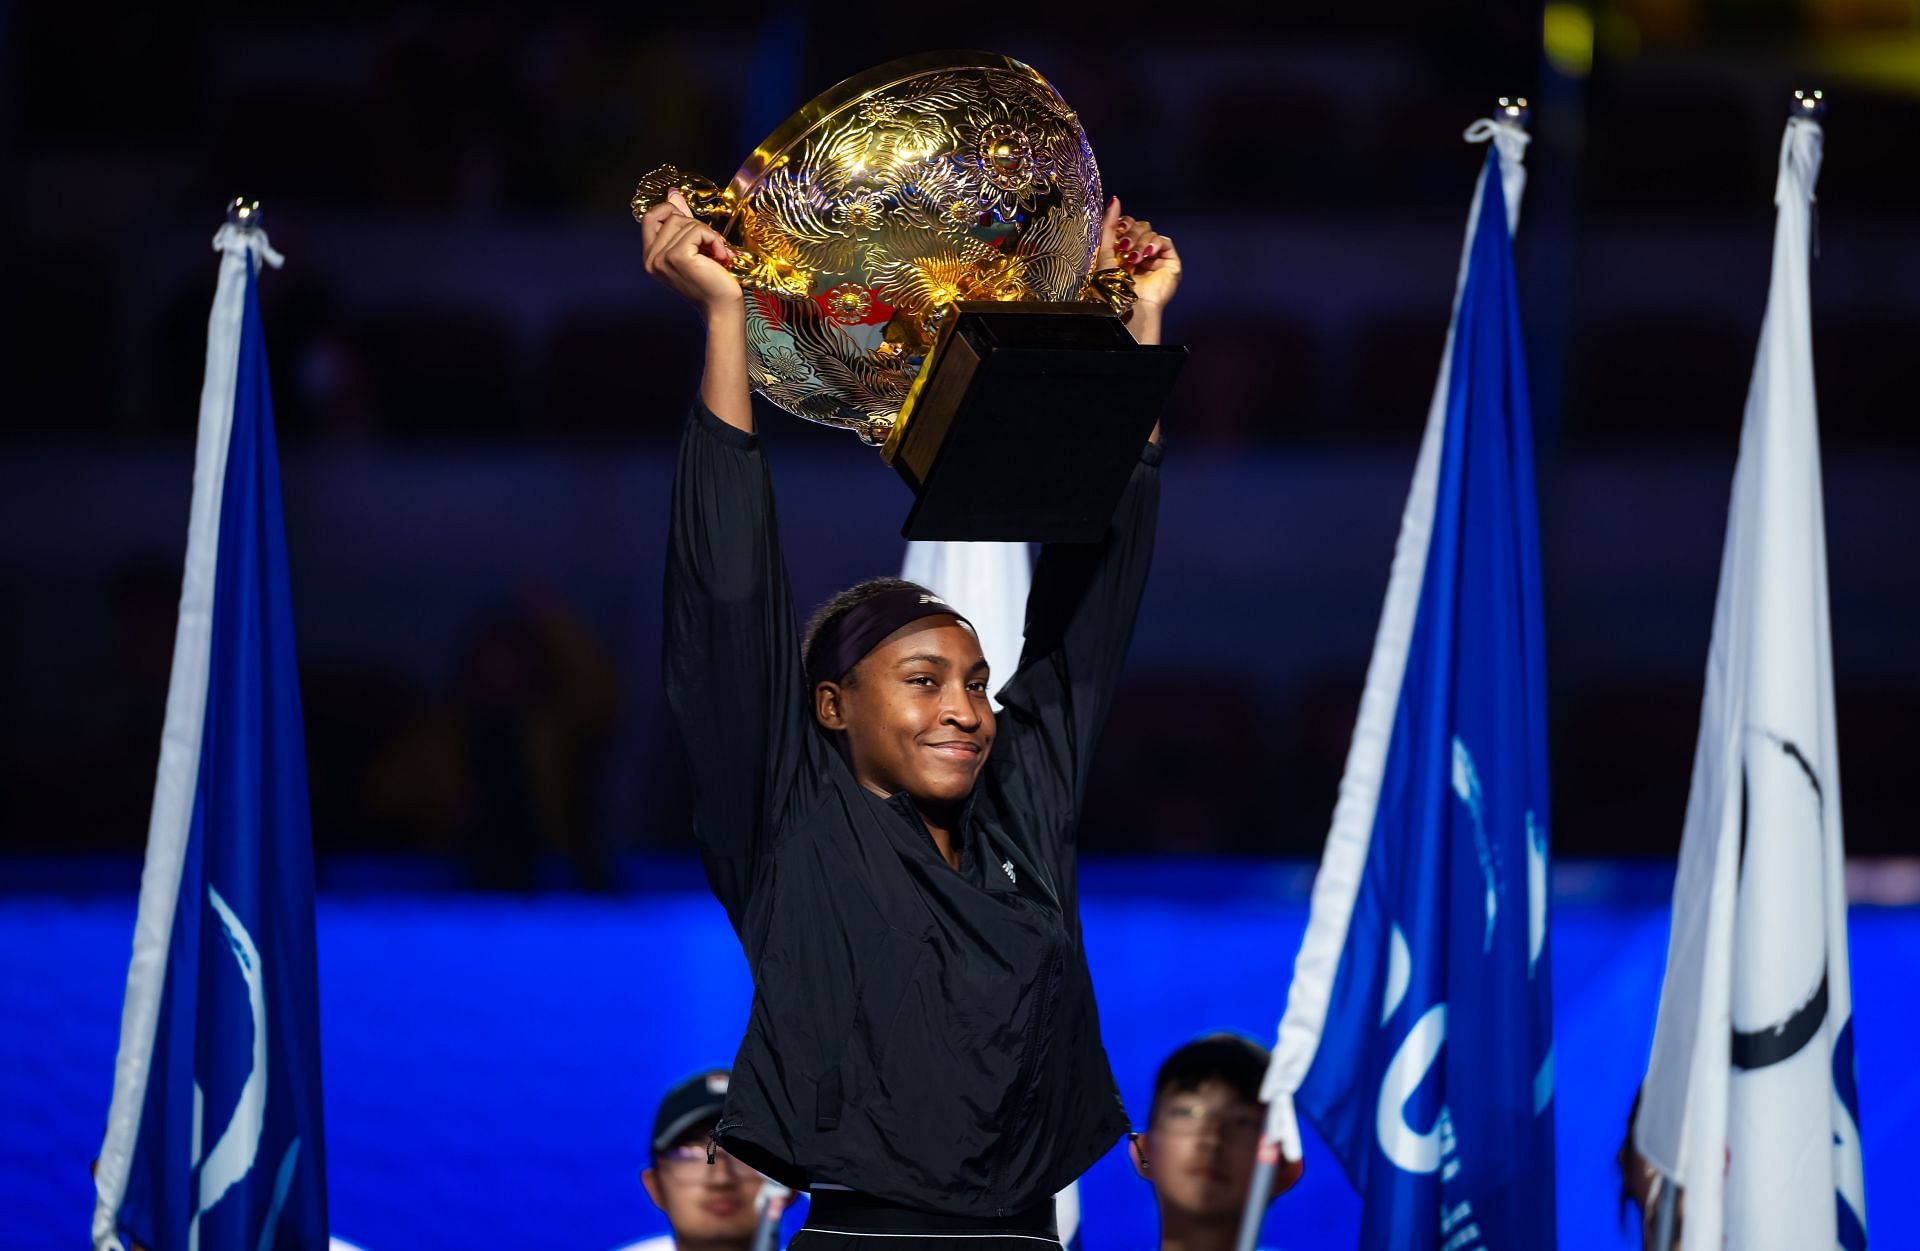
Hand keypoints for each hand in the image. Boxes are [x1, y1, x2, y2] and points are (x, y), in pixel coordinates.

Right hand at [641, 188, 743, 323]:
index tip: (691, 221)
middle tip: (710, 244)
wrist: (723, 308)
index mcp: (650, 257)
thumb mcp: (693, 248)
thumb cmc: (711, 282)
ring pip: (684, 222)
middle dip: (695, 224)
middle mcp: (651, 259)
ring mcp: (661, 259)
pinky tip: (720, 256)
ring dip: (707, 233)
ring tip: (717, 253)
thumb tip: (673, 193)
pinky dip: (712, 239)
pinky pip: (696, 230)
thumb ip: (681, 223)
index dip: (669, 210)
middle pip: (669, 216)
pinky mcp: (677, 257)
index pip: (649, 217)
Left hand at [1096, 197, 1181, 328]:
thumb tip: (1114, 198)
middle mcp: (1141, 251)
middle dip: (1132, 235)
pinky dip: (1155, 244)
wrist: (1128, 304)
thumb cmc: (1113, 284)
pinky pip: (1164, 241)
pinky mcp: (1170, 262)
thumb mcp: (1105, 250)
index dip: (1124, 224)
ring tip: (1133, 260)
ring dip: (1141, 243)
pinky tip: (1147, 256)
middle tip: (1124, 249)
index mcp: (1124, 248)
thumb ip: (1109, 224)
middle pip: (1141, 226)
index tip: (1118, 232)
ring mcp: (1156, 257)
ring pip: (1151, 233)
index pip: (1128, 224)